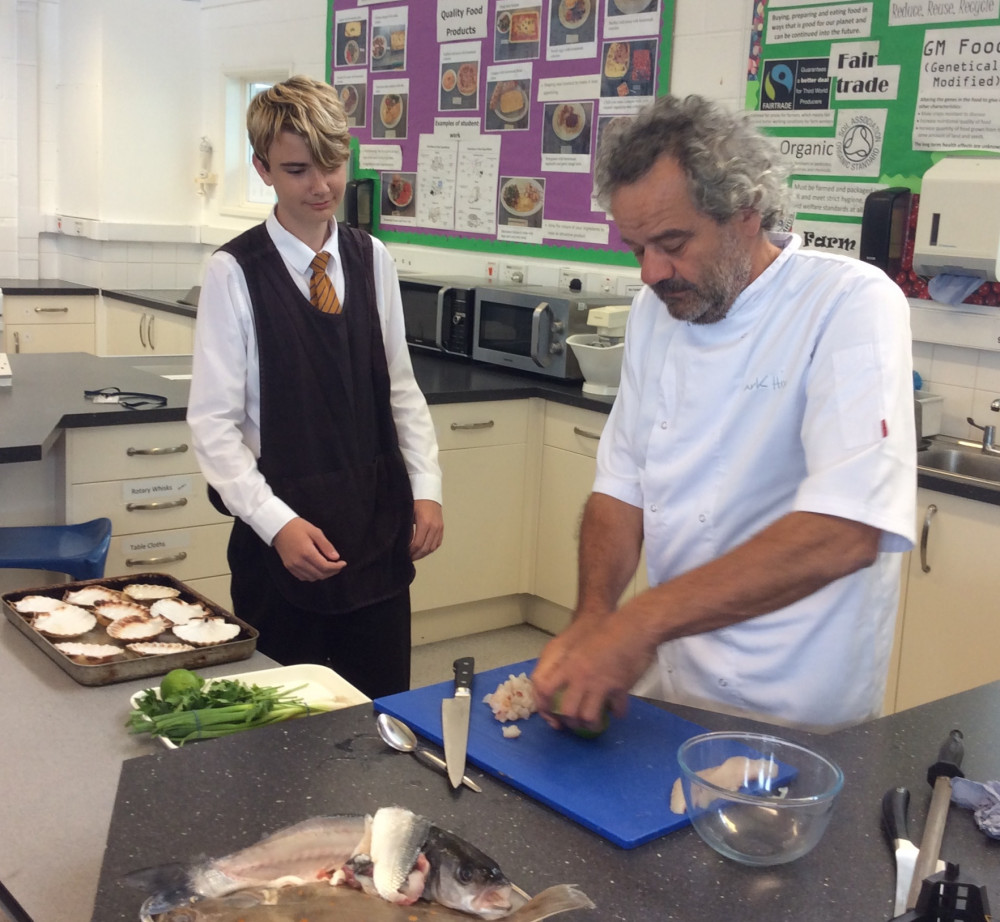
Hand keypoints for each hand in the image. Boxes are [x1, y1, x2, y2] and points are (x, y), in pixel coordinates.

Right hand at [271, 517, 346, 580]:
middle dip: (332, 572)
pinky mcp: (289, 567)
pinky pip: (304, 577)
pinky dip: (313, 575)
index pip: (325, 567)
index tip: (343, 563)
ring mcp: (292, 566)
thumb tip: (336, 557)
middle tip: (338, 565)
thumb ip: (326, 545)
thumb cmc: (298, 527)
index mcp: (306, 552)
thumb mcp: (315, 532)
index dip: (336, 567)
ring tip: (329, 566)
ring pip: (312, 578)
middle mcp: (299, 562)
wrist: (279, 527)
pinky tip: (317, 568)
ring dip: (323, 574)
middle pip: (320, 574)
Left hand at [409, 499, 442, 560]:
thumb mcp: (409, 514)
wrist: (428, 493)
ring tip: (415, 555)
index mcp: (425, 523)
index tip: (404, 554)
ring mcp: (439, 528)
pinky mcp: (441, 528)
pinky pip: (437, 543)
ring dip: (423, 554)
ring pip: (432, 548)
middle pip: (425, 548)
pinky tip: (423, 550)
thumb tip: (404, 544)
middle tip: (408, 558)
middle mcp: (434, 527)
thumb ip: (407, 529)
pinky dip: (430, 549)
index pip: (418, 544)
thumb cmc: (416, 502)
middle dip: (416, 555)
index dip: (411, 551)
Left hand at [531, 610, 653, 731]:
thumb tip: (565, 682)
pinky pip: (616, 710)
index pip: (545, 690)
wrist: (633, 626)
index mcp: (569, 665)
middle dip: (571, 722)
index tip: (551, 712)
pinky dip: (617, 713)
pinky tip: (618, 710)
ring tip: (595, 723)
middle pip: (568, 711)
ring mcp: (600, 684)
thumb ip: (571, 664)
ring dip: (591, 724)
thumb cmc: (607, 630)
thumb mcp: (580, 646)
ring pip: (589, 717)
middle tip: (576, 723)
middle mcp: (581, 677)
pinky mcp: (620, 688)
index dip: (545, 706)